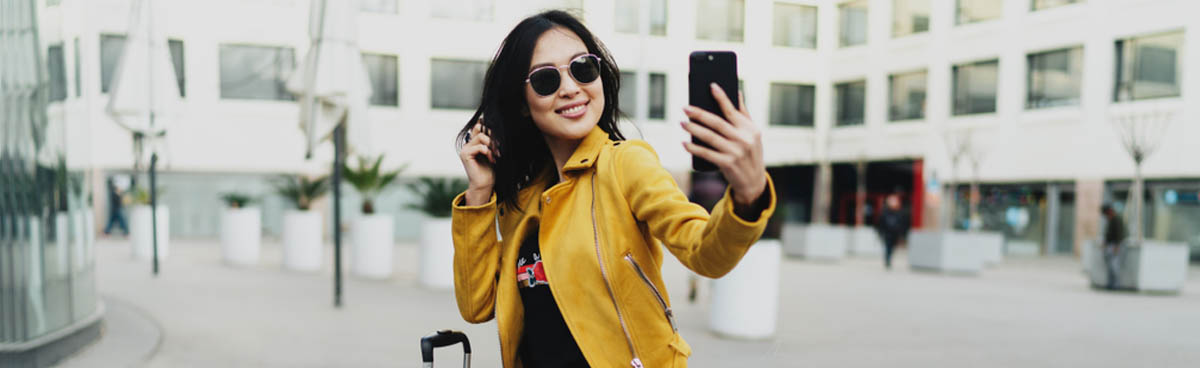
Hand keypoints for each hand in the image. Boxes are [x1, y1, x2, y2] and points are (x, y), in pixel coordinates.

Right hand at [459, 117, 498, 205]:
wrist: (484, 184)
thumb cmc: (489, 170)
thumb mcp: (492, 152)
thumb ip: (490, 142)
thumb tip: (496, 129)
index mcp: (473, 143)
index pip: (478, 126)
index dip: (489, 129)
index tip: (497, 139)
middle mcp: (467, 144)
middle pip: (479, 128)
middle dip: (491, 135)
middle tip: (498, 147)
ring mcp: (465, 149)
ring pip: (481, 136)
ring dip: (491, 145)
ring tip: (496, 154)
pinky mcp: (465, 155)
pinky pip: (480, 147)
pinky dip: (488, 152)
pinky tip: (492, 159)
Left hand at [681, 83, 766, 207]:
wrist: (754, 182)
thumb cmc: (750, 153)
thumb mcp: (752, 134)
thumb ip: (743, 113)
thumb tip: (736, 91)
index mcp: (750, 129)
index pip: (732, 110)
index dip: (721, 97)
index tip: (711, 86)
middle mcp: (743, 139)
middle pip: (717, 123)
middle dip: (699, 114)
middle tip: (685, 108)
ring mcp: (735, 152)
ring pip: (709, 137)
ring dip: (693, 129)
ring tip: (682, 123)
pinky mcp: (727, 164)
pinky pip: (706, 154)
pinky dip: (694, 148)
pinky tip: (685, 143)